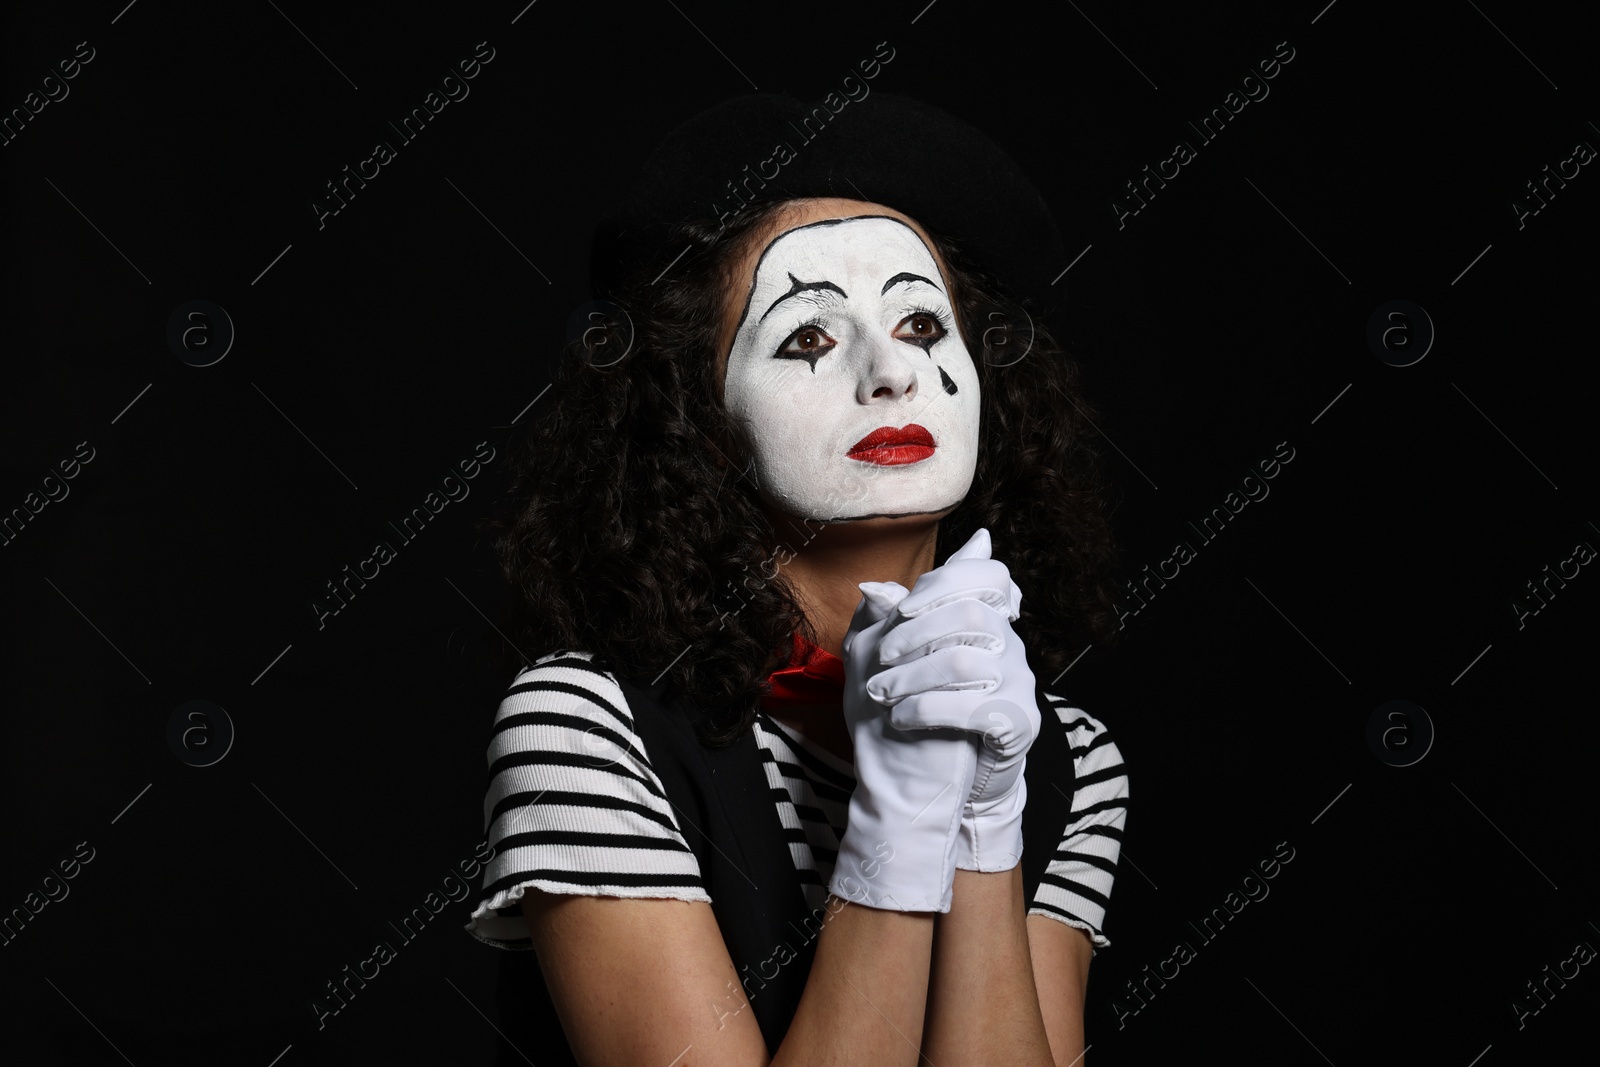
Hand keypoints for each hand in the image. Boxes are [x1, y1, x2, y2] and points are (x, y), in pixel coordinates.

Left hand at [867, 528, 1040, 871]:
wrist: (953, 776)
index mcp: (987, 619)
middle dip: (915, 633)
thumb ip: (893, 622)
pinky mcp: (1018, 720)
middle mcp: (1010, 644)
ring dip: (912, 676)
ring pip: (966, 661)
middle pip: (971, 614)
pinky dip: (926, 710)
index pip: (988, 574)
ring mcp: (1019, 681)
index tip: (901, 609)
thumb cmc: (926, 707)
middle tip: (879, 657)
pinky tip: (900, 719)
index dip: (945, 583)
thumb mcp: (904, 662)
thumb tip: (872, 587)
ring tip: (879, 693)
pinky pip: (971, 707)